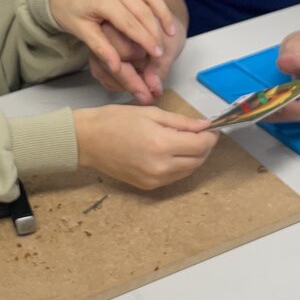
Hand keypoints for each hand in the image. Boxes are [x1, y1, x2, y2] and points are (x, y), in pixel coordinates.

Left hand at [50, 0, 182, 97]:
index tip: (156, 54)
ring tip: (171, 29)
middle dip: (156, 31)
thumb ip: (101, 48)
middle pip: (143, 10)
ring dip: (162, 10)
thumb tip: (117, 68)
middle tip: (163, 48)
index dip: (146, 40)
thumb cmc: (69, 12)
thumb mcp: (81, 32)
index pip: (131, 24)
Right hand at [73, 105, 217, 189]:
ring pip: (187, 171)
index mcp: (162, 145)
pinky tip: (171, 154)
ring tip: (185, 142)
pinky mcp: (147, 187)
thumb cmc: (116, 121)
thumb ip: (181, 122)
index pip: (201, 145)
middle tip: (199, 134)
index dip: (210, 137)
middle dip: (203, 147)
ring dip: (193, 158)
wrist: (87, 141)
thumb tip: (205, 126)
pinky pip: (173, 178)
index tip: (211, 129)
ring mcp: (154, 180)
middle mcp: (161, 167)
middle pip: (197, 161)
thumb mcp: (151, 113)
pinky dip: (178, 167)